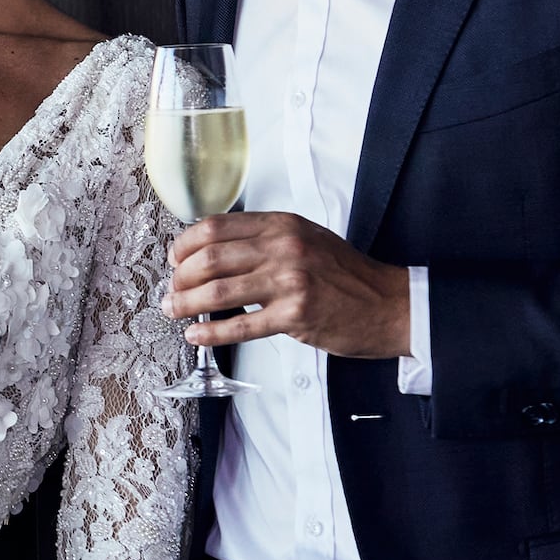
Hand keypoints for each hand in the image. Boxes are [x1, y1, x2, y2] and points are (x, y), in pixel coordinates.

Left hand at [165, 212, 410, 358]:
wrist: (389, 303)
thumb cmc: (344, 275)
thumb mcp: (305, 239)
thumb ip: (263, 240)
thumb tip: (211, 253)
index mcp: (282, 224)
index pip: (215, 227)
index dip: (185, 245)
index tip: (174, 260)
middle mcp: (283, 247)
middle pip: (210, 258)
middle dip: (180, 278)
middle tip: (171, 292)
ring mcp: (289, 281)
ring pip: (218, 292)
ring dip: (186, 304)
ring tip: (174, 312)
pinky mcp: (295, 315)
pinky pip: (240, 326)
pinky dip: (211, 332)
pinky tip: (196, 334)